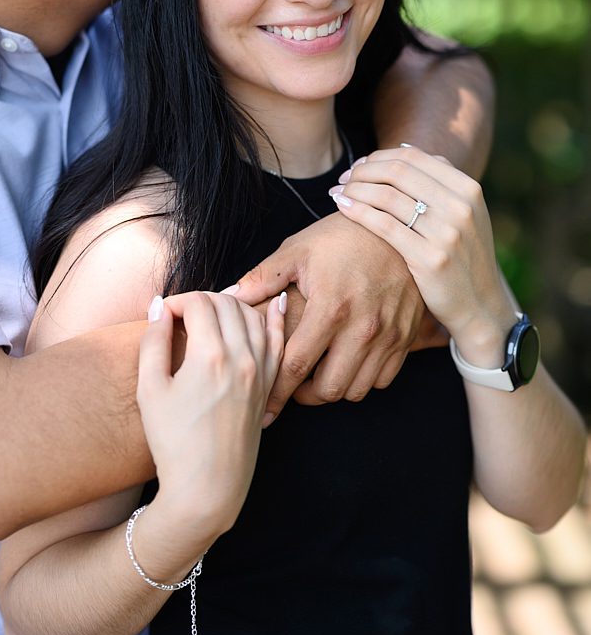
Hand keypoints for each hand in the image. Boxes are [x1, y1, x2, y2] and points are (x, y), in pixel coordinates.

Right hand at [137, 291, 283, 545]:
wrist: (206, 487)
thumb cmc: (173, 441)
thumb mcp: (149, 390)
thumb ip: (153, 342)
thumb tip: (158, 308)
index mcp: (210, 355)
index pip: (197, 303)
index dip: (176, 301)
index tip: (161, 316)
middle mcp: (241, 357)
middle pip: (226, 303)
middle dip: (201, 300)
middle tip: (181, 314)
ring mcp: (260, 372)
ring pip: (253, 316)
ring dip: (232, 305)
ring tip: (211, 312)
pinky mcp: (268, 386)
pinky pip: (277, 342)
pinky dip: (274, 319)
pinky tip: (275, 302)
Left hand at [229, 212, 427, 415]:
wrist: (396, 226)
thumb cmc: (341, 237)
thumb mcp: (298, 250)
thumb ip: (262, 278)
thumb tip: (228, 297)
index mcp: (330, 307)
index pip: (296, 366)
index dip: (276, 392)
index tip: (264, 408)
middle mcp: (362, 327)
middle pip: (329, 389)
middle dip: (305, 396)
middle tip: (291, 386)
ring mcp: (388, 335)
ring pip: (357, 390)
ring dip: (334, 389)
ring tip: (317, 375)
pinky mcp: (406, 337)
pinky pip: (382, 379)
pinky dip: (362, 379)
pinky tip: (347, 364)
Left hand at [329, 145, 515, 360]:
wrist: (480, 305)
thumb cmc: (461, 255)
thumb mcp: (464, 213)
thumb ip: (438, 182)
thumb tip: (402, 149)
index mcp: (468, 189)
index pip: (413, 158)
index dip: (378, 158)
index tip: (358, 167)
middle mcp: (460, 206)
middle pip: (397, 172)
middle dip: (363, 171)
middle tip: (343, 179)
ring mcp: (447, 232)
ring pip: (387, 196)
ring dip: (355, 189)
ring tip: (338, 193)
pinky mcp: (431, 258)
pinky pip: (384, 224)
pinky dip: (357, 210)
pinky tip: (342, 207)